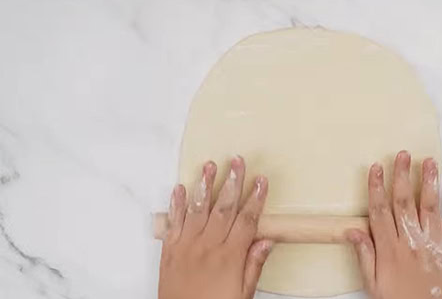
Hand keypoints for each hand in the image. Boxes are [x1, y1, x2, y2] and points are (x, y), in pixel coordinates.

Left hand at [159, 156, 271, 298]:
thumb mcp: (243, 294)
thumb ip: (253, 265)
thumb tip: (267, 241)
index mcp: (229, 257)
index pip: (247, 220)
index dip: (256, 198)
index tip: (262, 181)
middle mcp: (207, 247)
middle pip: (223, 208)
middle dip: (232, 181)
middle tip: (237, 161)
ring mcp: (186, 246)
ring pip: (197, 209)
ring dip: (204, 185)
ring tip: (210, 165)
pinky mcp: (169, 250)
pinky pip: (173, 222)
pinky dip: (176, 204)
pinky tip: (180, 187)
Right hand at [346, 151, 441, 298]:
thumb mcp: (372, 282)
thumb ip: (364, 254)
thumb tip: (352, 230)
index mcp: (389, 248)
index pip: (380, 210)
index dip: (376, 187)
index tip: (375, 168)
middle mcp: (410, 241)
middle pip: (404, 202)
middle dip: (402, 176)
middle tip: (403, 155)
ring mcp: (432, 243)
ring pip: (429, 207)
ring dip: (429, 182)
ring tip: (429, 162)